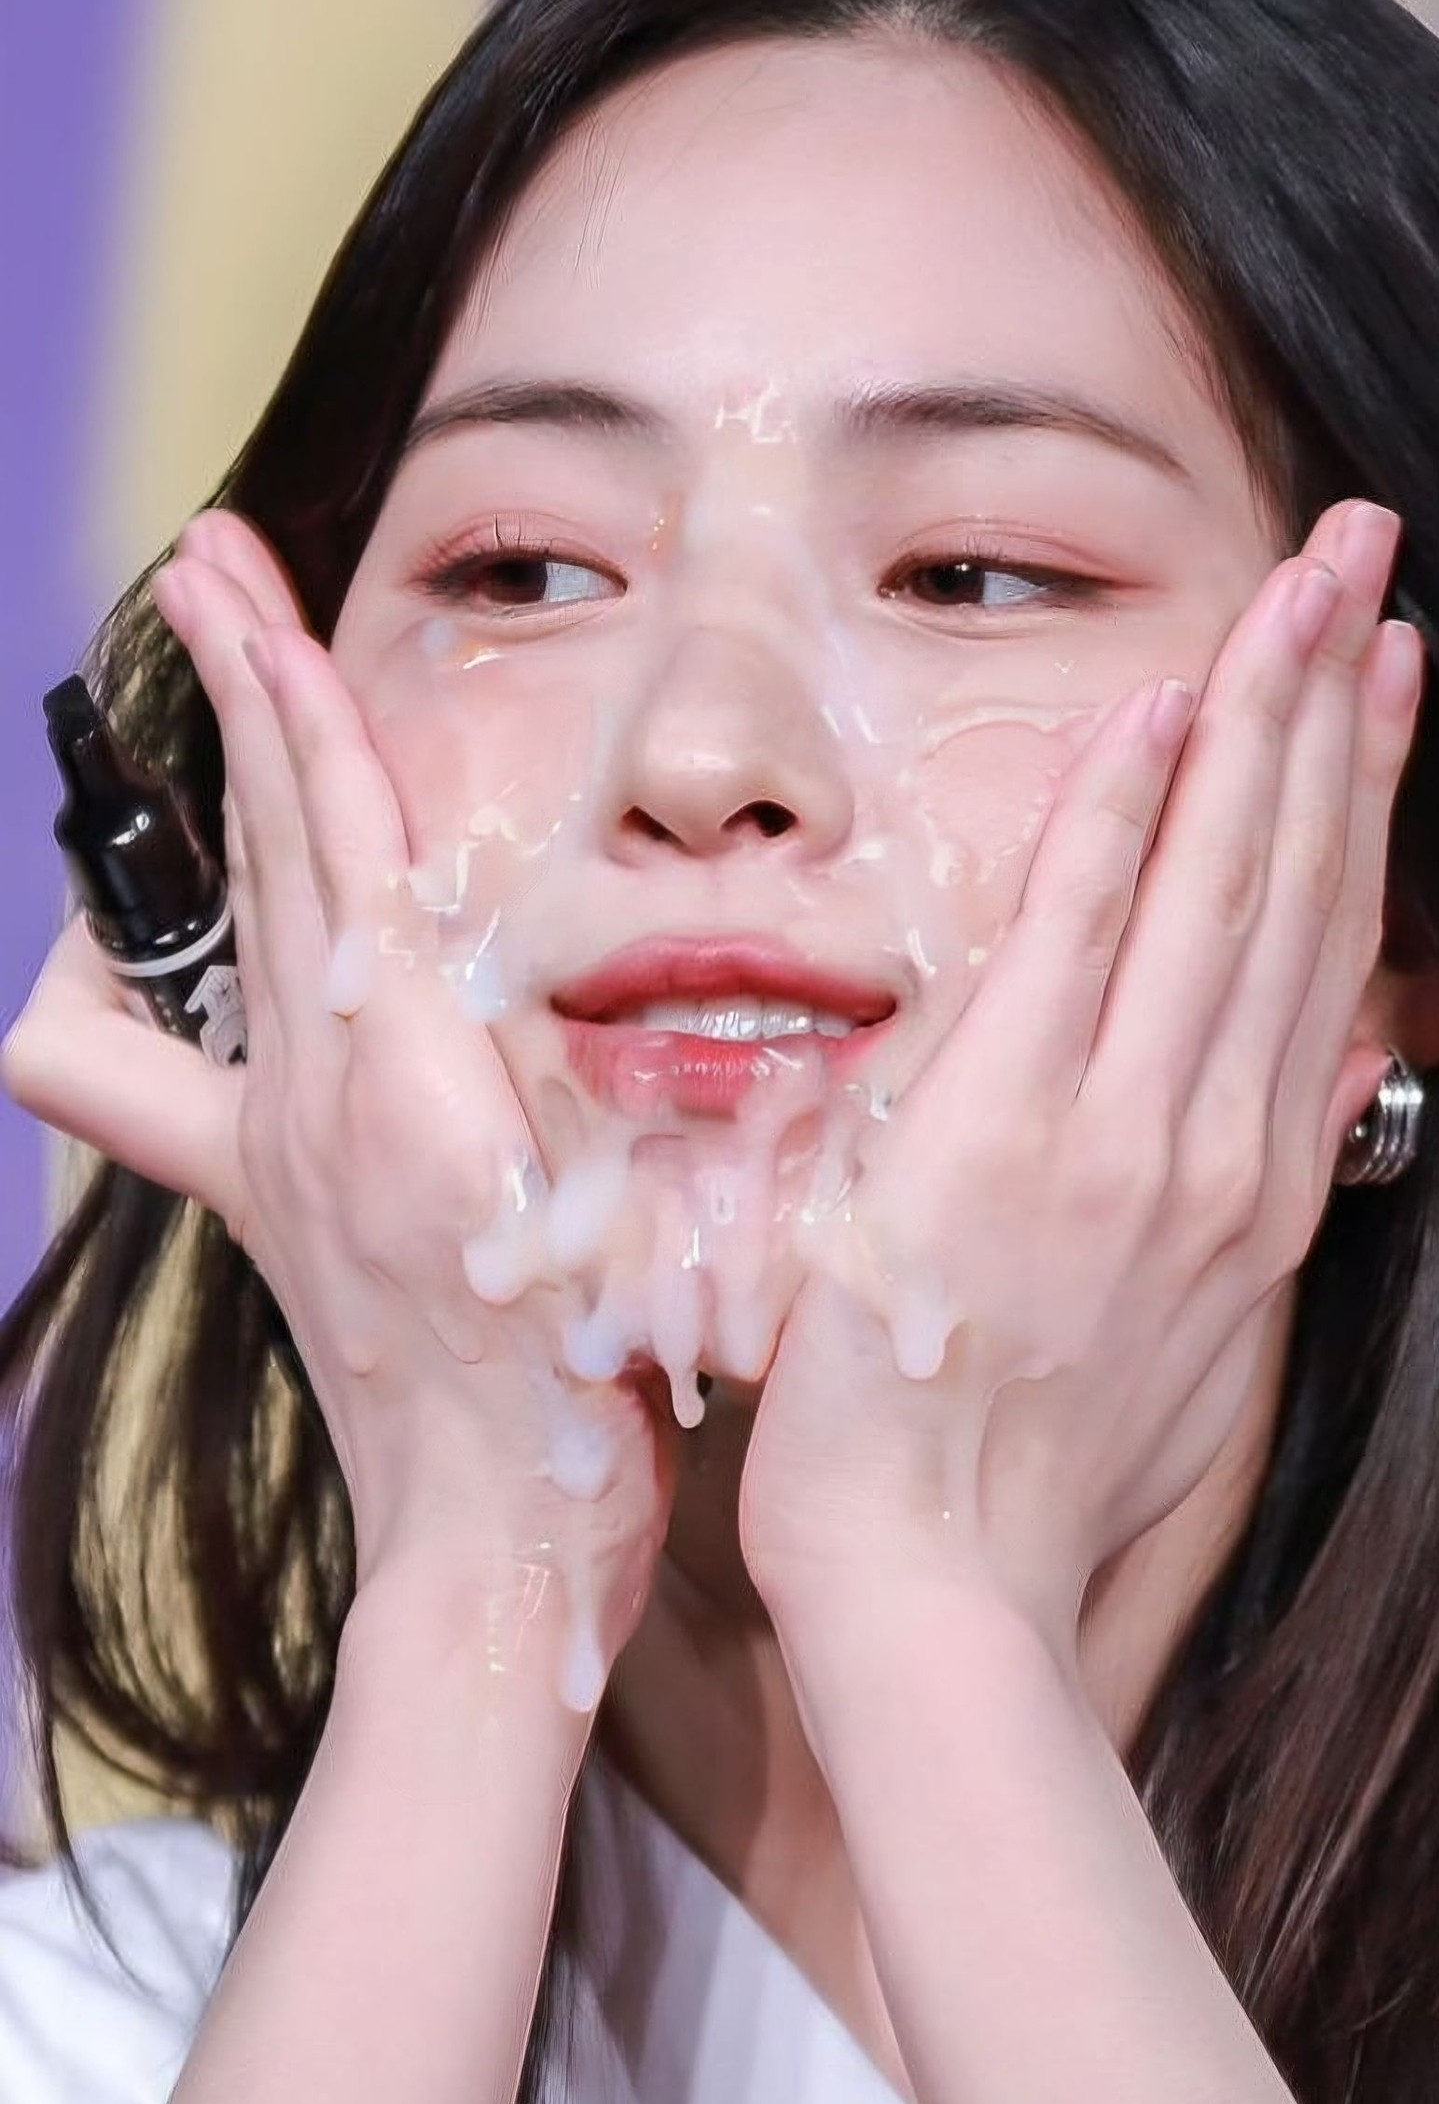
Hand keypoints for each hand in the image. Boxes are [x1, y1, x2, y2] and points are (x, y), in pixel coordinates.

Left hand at [3, 513, 674, 1701]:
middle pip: (261, 847)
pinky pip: (157, 1055)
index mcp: (405, 1078)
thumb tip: (665, 986)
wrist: (492, 1543)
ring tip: (191, 669)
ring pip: (223, 922)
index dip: (295, 705)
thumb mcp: (629, 1216)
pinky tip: (107, 951)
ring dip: (216, 789)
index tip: (250, 590)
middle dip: (233, 686)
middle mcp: (311, 1093)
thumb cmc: (587, 1395)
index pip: (335, 843)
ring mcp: (268, 1143)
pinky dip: (142, 968)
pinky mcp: (256, 1193)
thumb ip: (610, 1098)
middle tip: (203, 560)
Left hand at [740, 500, 1419, 1652]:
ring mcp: (1128, 1139)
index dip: (1360, 801)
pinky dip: (1125, 825)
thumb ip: (1237, 1204)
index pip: (1326, 950)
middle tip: (1363, 561)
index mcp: (1253, 1189)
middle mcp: (1220, 1148)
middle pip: (1297, 888)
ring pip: (1221, 894)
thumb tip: (1297, 1091)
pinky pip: (1080, 947)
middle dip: (1334, 710)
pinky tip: (1159, 712)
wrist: (941, 1585)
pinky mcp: (1014, 1139)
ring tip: (1304, 587)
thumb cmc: (1033, 1472)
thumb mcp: (1188, 1348)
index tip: (1379, 686)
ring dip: (1263, 725)